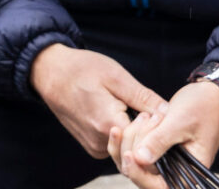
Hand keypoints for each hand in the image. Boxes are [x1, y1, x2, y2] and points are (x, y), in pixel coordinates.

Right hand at [29, 45, 167, 158]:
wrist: (50, 73)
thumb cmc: (81, 69)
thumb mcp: (116, 76)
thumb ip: (143, 97)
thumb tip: (168, 111)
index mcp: (107, 124)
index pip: (145, 138)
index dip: (156, 125)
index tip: (158, 110)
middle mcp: (100, 142)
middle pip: (137, 147)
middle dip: (149, 131)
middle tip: (151, 110)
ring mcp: (94, 147)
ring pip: (127, 149)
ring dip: (137, 134)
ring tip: (139, 112)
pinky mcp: (91, 146)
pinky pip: (116, 147)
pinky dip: (126, 136)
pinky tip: (127, 118)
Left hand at [110, 80, 218, 188]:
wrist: (210, 97)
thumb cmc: (203, 109)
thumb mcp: (181, 122)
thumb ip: (161, 141)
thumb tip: (140, 159)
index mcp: (188, 173)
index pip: (159, 186)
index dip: (140, 175)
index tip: (129, 155)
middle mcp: (175, 172)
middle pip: (142, 174)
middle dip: (134, 147)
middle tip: (146, 119)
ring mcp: (164, 162)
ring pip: (135, 162)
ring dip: (131, 139)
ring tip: (145, 116)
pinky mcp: (156, 150)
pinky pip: (135, 151)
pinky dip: (128, 139)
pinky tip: (122, 127)